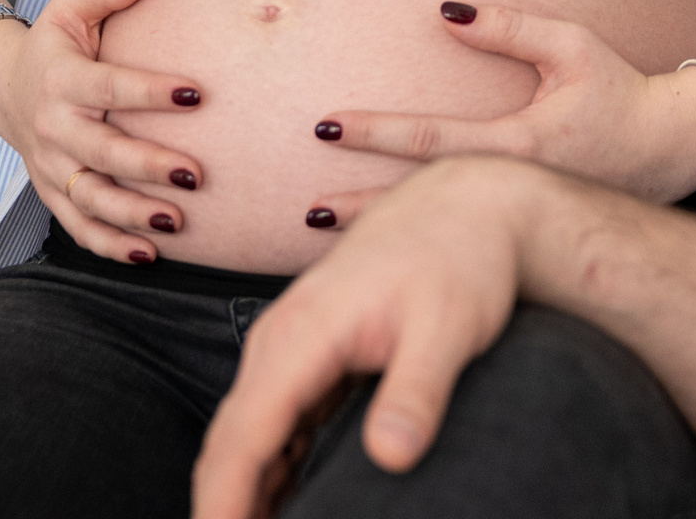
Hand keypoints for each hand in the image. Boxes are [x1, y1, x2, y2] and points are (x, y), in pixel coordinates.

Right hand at [0, 0, 206, 262]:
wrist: (1, 86)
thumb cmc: (53, 44)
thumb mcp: (71, 6)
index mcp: (62, 80)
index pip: (109, 88)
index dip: (150, 92)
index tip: (195, 93)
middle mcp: (54, 128)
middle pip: (101, 153)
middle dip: (148, 166)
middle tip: (196, 174)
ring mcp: (51, 166)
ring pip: (90, 199)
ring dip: (132, 215)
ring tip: (177, 222)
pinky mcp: (52, 192)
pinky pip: (79, 227)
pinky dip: (111, 246)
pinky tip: (150, 254)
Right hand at [191, 159, 532, 518]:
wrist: (469, 206)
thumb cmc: (461, 259)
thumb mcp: (450, 326)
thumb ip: (417, 390)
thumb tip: (391, 457)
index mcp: (301, 336)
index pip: (243, 438)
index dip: (226, 505)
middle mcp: (279, 342)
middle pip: (230, 445)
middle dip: (225, 508)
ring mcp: (289, 349)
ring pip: (246, 438)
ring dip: (246, 493)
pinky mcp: (309, 358)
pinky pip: (273, 426)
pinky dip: (271, 471)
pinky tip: (288, 507)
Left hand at [307, 3, 695, 216]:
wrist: (670, 148)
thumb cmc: (620, 89)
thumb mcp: (572, 46)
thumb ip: (510, 28)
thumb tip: (446, 13)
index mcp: (521, 143)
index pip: (432, 139)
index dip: (377, 130)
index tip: (328, 125)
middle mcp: (513, 187)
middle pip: (421, 201)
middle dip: (360, 208)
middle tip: (303, 209)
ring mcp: (519, 215)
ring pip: (437, 229)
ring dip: (379, 232)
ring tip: (322, 234)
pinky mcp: (522, 229)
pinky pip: (460, 237)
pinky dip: (416, 238)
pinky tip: (376, 243)